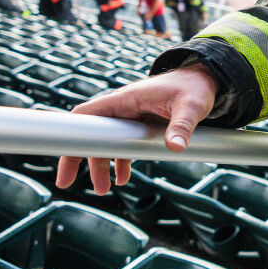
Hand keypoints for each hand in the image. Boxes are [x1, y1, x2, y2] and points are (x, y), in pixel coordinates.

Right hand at [56, 63, 218, 195]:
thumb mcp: (191, 106)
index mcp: (126, 99)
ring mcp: (131, 116)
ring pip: (107, 142)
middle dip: (79, 158)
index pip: (86, 115)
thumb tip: (175, 148)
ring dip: (102, 165)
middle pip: (91, 133)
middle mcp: (123, 107)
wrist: (206, 78)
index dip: (69, 135)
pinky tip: (123, 177)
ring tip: (104, 189)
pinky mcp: (141, 124)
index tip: (61, 158)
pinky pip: (124, 144)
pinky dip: (120, 161)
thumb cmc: (195, 87)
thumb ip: (182, 126)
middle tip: (67, 183)